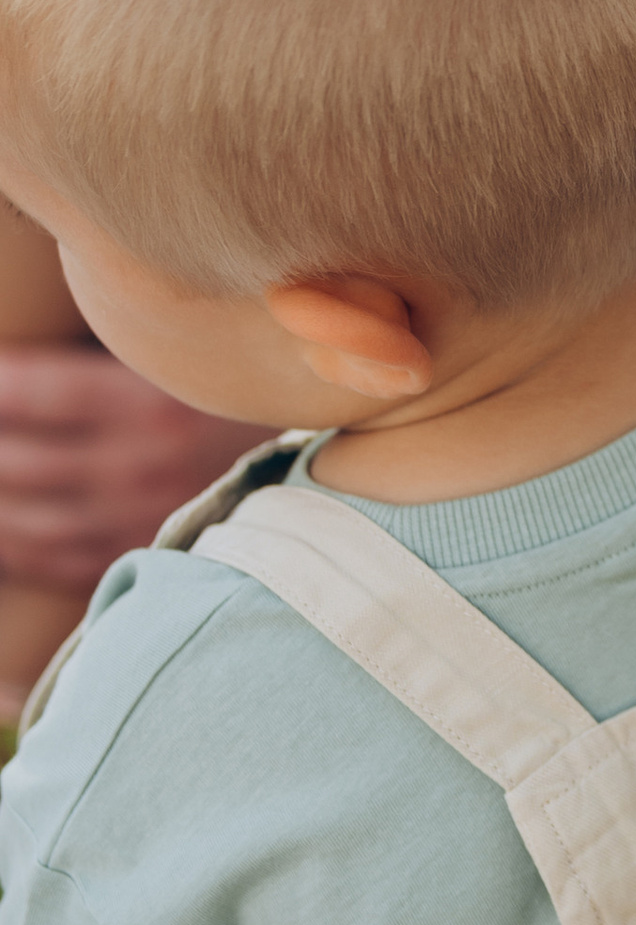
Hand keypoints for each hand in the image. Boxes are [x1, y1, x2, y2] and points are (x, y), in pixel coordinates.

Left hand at [0, 346, 253, 585]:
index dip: (0, 384)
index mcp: (155, 407)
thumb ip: (117, 362)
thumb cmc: (236, 405)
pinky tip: (1, 527)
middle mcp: (144, 467)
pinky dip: (14, 547)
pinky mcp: (140, 557)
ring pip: (30, 521)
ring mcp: (141, 521)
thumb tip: (28, 367)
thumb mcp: (189, 365)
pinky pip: (54, 561)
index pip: (44, 393)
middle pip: (24, 461)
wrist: (314, 479)